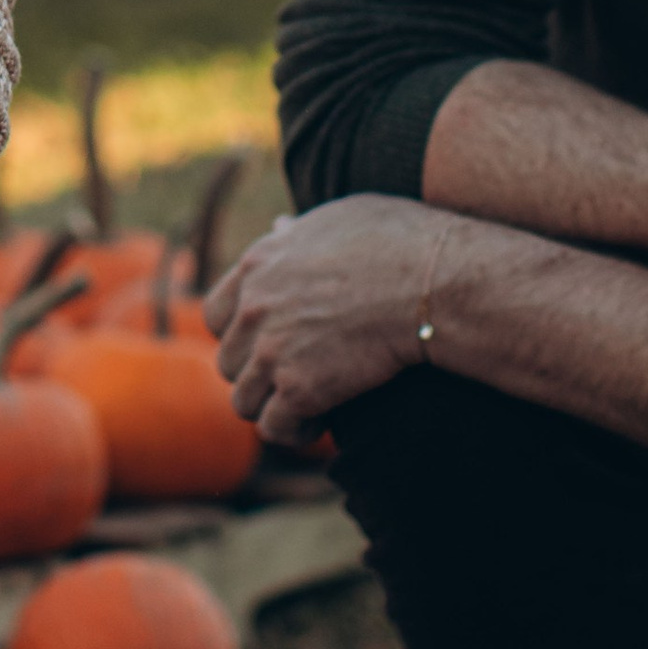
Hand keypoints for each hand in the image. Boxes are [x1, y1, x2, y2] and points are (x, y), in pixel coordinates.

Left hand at [203, 198, 453, 443]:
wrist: (431, 280)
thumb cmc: (401, 242)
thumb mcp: (338, 218)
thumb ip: (298, 232)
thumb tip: (280, 228)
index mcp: (258, 264)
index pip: (216, 313)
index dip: (241, 334)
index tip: (271, 343)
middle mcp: (254, 307)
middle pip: (229, 360)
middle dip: (259, 374)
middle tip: (297, 378)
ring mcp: (272, 350)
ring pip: (243, 400)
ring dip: (273, 406)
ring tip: (308, 406)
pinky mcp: (299, 388)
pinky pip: (273, 427)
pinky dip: (294, 431)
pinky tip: (322, 421)